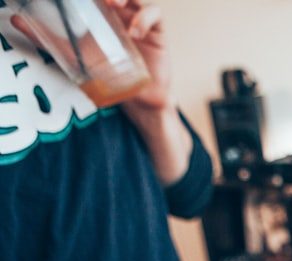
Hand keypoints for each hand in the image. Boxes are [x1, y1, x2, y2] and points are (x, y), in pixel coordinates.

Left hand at [10, 0, 171, 114]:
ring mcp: (140, 21)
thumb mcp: (75, 56)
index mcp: (103, 14)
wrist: (140, 102)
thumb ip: (48, 38)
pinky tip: (135, 32)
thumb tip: (15, 19)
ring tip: (113, 3)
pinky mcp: (157, 33)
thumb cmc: (111, 78)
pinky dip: (144, 19)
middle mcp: (122, 13)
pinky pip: (154, 16)